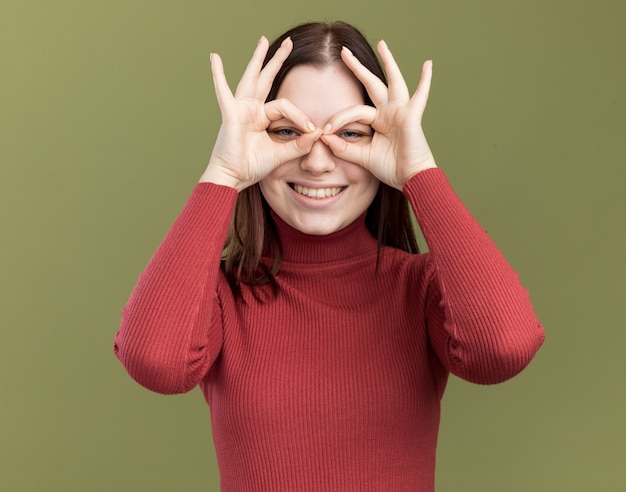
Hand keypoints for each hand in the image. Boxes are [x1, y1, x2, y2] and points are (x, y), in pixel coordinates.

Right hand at [200, 37, 320, 190]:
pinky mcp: (230, 114)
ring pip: (252, 79)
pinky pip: (223, 91)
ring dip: (258, 59)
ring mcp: (240, 109)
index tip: (313, 130)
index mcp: (261, 118)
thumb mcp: (281, 154)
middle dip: (277, 60)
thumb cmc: (253, 167)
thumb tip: (319, 132)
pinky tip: (215, 57)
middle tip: (288, 42)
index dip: (301, 117)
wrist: (233, 177)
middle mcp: (250, 110)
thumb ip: (299, 144)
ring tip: (263, 40)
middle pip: (266, 79)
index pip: (286, 106)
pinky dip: (218, 75)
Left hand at [321, 41, 436, 190]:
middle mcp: (389, 112)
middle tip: (343, 52)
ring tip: (382, 43)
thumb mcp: (362, 157)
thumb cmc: (390, 168)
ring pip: (392, 81)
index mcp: (378, 121)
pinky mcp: (411, 116)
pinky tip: (428, 64)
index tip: (324, 131)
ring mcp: (401, 111)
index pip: (354, 111)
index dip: (338, 119)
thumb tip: (324, 137)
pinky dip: (425, 81)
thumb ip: (344, 147)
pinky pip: (420, 96)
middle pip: (371, 84)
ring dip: (388, 62)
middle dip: (356, 68)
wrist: (410, 179)